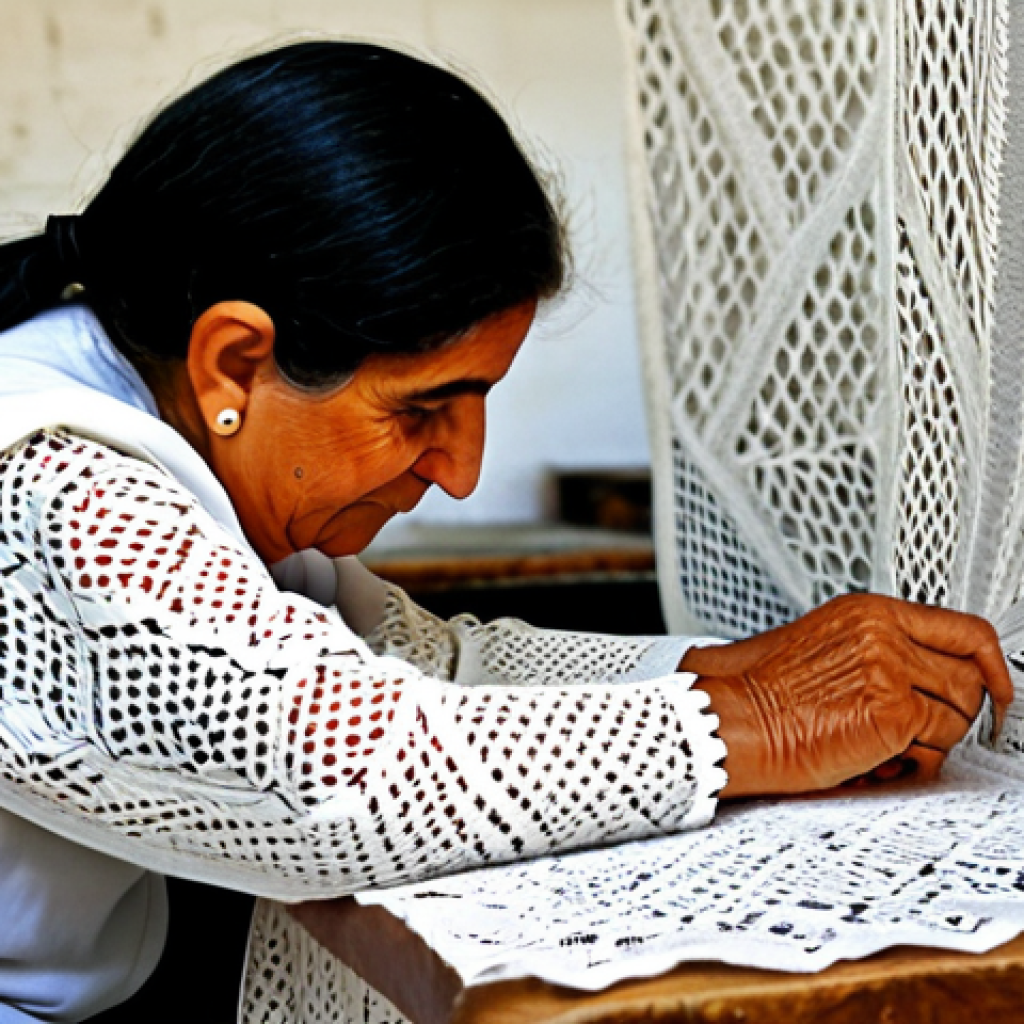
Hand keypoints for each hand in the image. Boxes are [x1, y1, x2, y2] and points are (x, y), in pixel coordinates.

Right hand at [680, 594, 1012, 797]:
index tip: (998, 689)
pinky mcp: (889, 712)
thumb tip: (927, 671)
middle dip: (950, 715)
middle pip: (971, 677)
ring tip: (879, 747)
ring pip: (959, 715)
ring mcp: (888, 668)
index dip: (991, 666)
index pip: (965, 630)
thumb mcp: (819, 649)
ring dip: (928, 742)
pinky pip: (936, 747)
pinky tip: (870, 762)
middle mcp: (882, 633)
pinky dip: (910, 765)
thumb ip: (876, 650)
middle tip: (916, 734)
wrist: (729, 721)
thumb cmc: (759, 696)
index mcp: (867, 613)